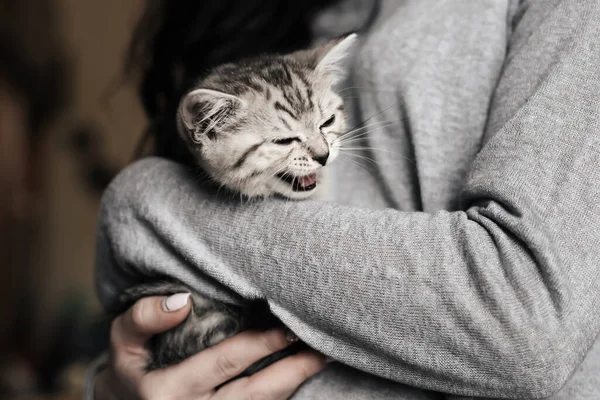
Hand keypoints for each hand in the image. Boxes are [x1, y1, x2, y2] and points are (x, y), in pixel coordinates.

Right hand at [94, 294, 325, 399]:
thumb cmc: (130, 370)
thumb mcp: (122, 342)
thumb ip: (143, 318)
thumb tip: (182, 302)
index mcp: (167, 394)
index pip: (225, 362)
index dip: (262, 344)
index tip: (289, 326)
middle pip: (256, 393)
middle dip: (294, 368)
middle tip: (323, 344)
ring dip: (296, 382)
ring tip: (322, 357)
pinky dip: (282, 394)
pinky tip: (300, 373)